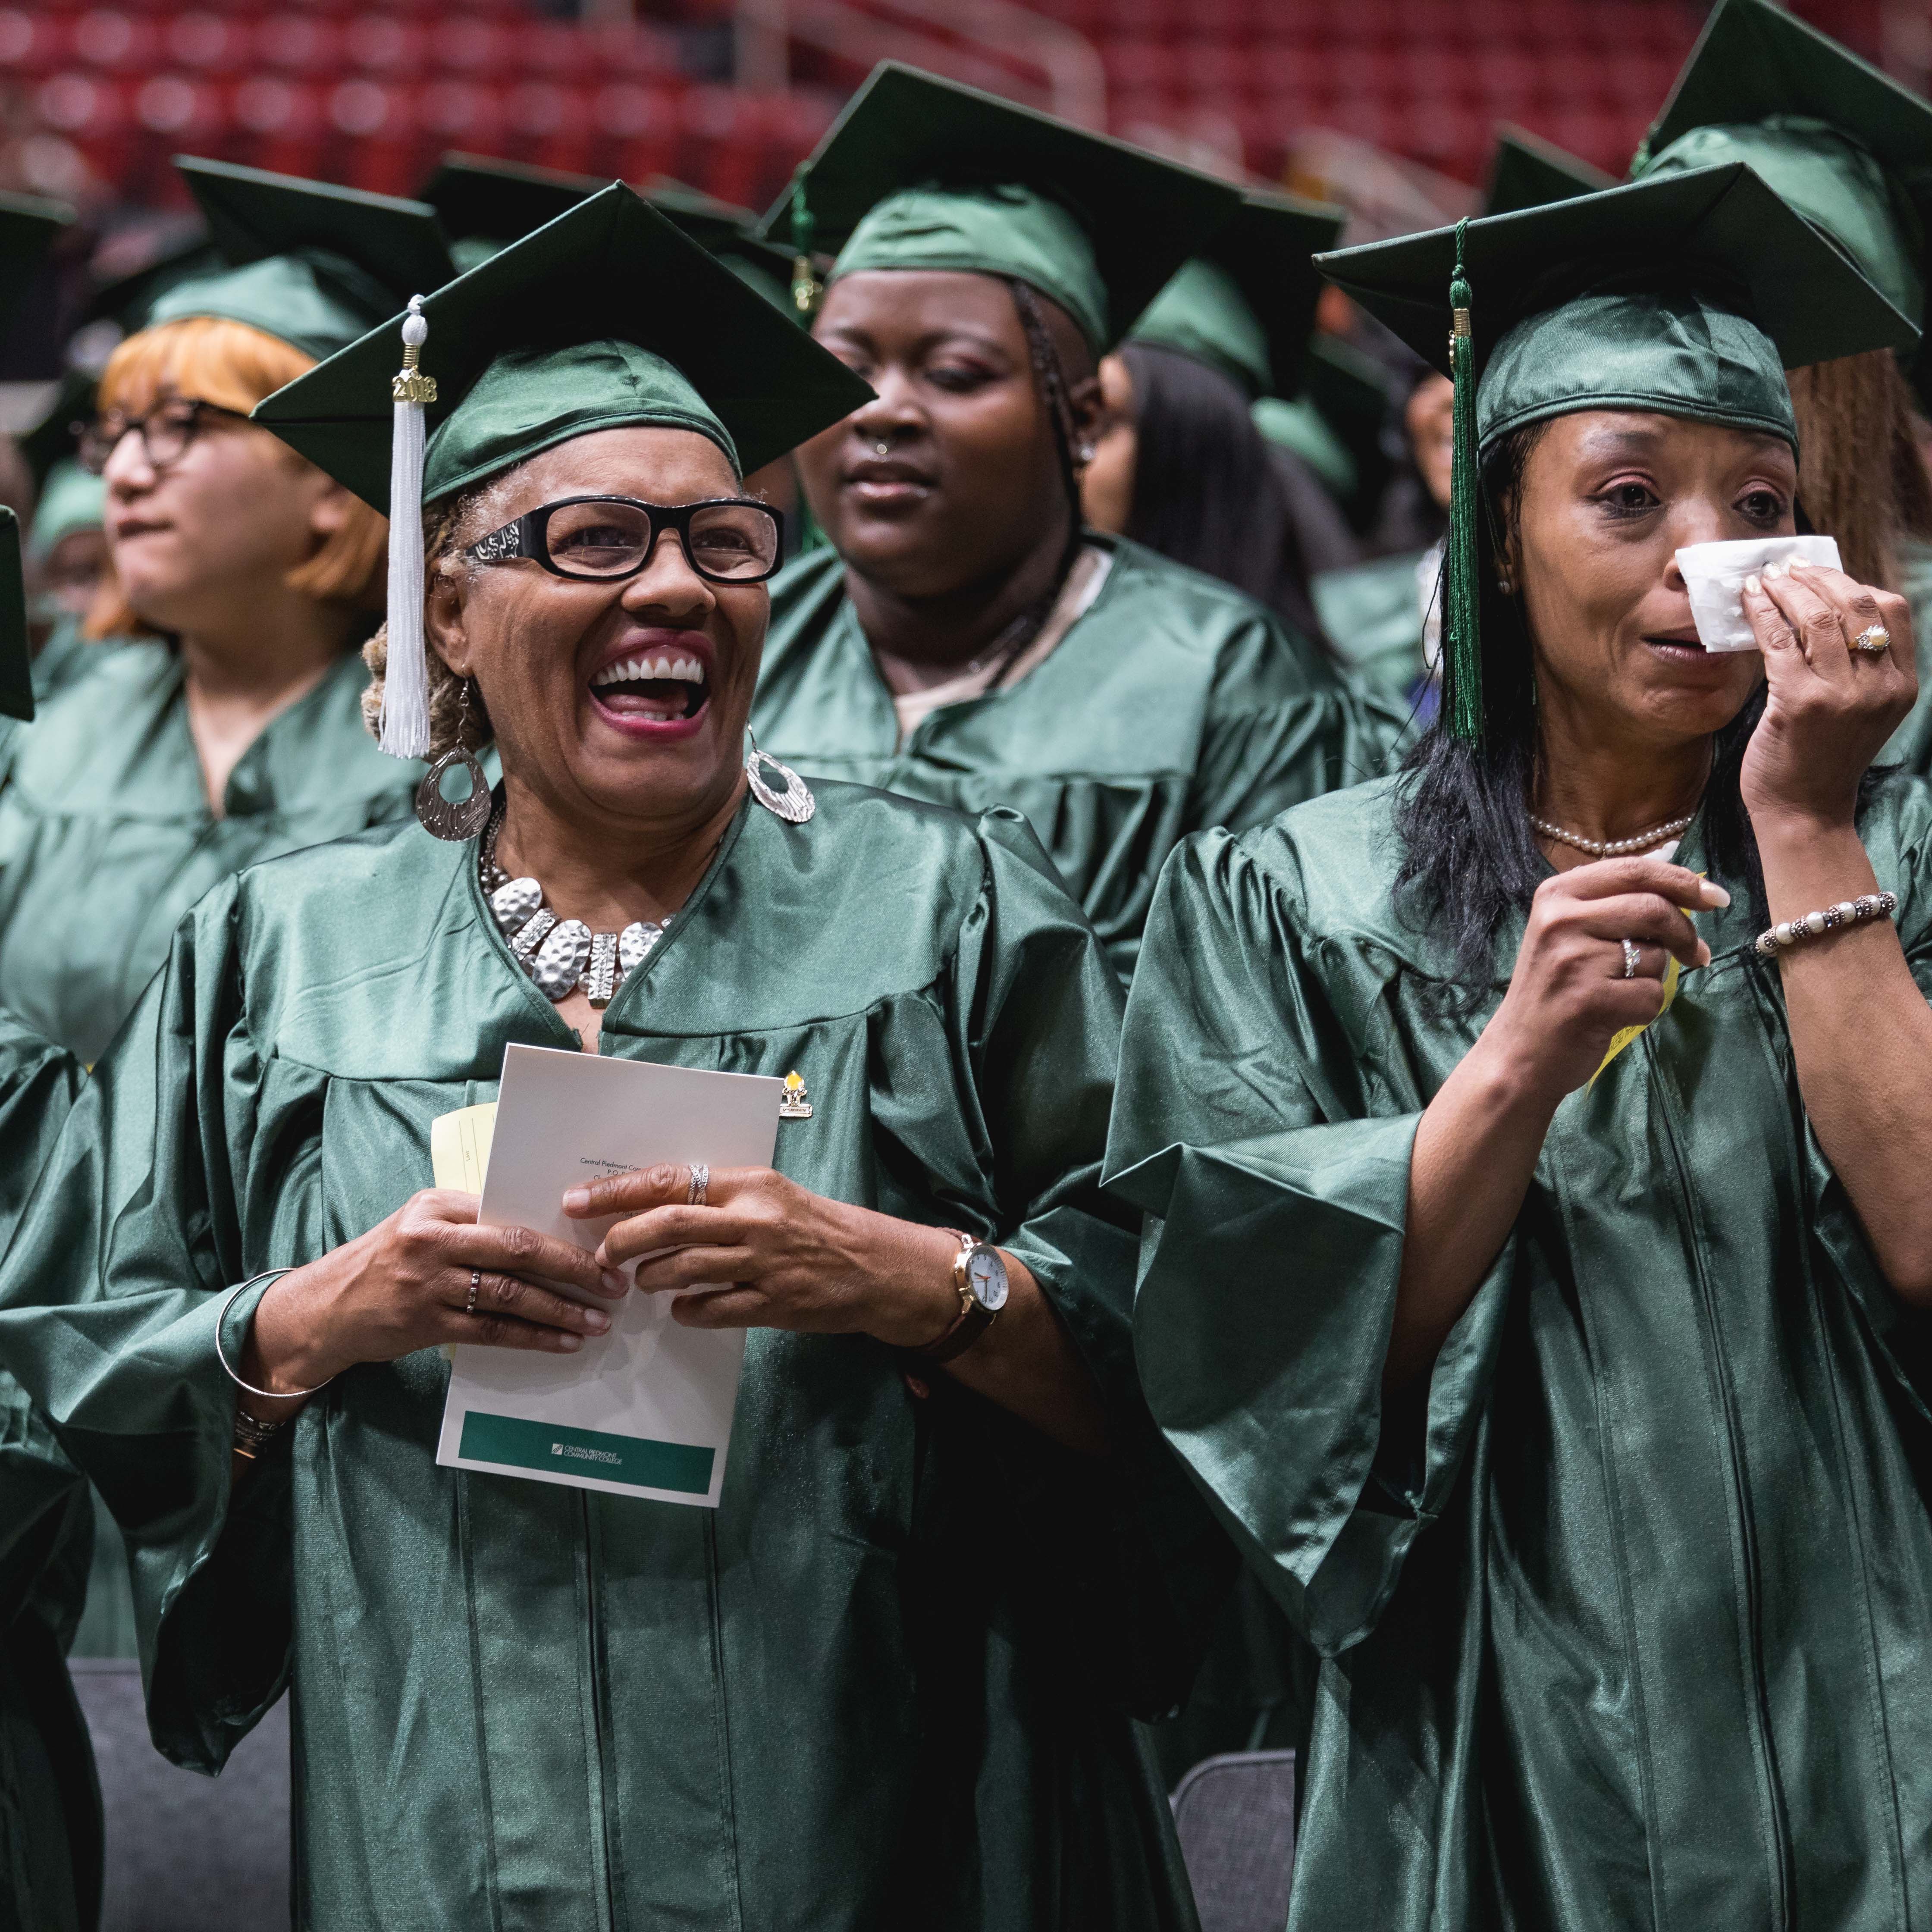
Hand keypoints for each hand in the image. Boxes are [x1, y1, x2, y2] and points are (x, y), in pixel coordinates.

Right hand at [247, 1189, 628, 1392]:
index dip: (559, 1232)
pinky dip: (533, 1337)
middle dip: (572, 1267)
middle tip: (612, 1282)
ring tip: (598, 1320)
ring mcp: (429, 1284)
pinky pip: (492, 1330)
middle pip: (517, 1250)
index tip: (600, 1242)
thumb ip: (475, 1220)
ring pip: (510, 1295)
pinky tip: (563, 1342)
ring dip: (560, 1310)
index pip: (509, 1213)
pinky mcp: (426, 1324)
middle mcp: (434, 1241)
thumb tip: (544, 1229)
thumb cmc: (387, 1259)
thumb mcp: (424, 1224)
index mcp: (439, 1207)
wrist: (327, 1306)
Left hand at [564, 1164, 962, 1345]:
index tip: (577, 1200)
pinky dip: (686, 1311)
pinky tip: (682, 1309)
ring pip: (683, 1269)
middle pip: (668, 1225)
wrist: (873, 1265)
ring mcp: (764, 1263)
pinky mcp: (773, 1303)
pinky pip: (711, 1309)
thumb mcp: (768, 1195)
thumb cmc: (812, 1225)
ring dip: (651, 1278)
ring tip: (645, 1281)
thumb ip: (717, 1198)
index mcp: (749, 1183)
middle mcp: (755, 1219)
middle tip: (603, 1253)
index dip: (617, 1192)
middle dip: (622, 1240)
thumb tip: (648, 1204)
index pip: (669, 1180)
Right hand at [1481, 856, 1726, 1109]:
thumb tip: (1691, 891)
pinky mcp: (1589, 1000)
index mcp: (1556, 894)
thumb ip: (1613, 906)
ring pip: (1655, 954)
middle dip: (1686, 932)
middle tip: (1695, 954)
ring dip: (1654, 976)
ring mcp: (1573, 960)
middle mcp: (1560, 919)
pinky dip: (1645, 1008)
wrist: (1517, 1053)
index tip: (1715, 898)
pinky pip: (1651, 995)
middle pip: (1653, 907)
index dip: (1683, 881)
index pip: (1634, 870)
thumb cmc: (1552, 991)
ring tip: (1620, 991)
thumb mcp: (1568, 933)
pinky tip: (1615, 1015)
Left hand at [1739, 559, 1915, 832]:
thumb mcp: (1861, 709)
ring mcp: (1842, 694)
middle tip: (1786, 566)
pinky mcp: (1800, 702)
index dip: (1855, 582)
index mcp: (1901, 684)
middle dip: (1817, 577)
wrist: (1804, 812)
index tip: (1820, 573)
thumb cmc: (1821, 758)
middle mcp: (1879, 686)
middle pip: (1855, 605)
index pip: (1893, 610)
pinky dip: (1762, 613)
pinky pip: (1780, 640)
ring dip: (1787, 589)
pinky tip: (1748, 600)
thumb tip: (1824, 607)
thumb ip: (1858, 666)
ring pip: (1817, 617)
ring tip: (1765, 578)